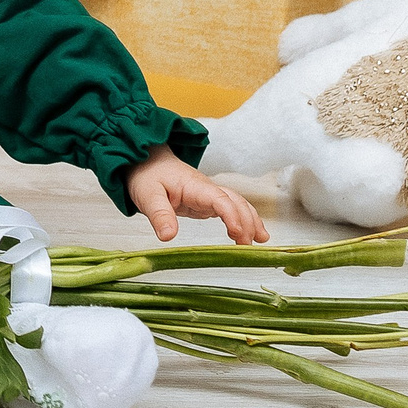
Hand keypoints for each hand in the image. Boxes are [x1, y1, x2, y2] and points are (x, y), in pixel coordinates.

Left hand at [124, 146, 268, 244]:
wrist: (146, 162)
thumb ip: (159, 215)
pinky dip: (242, 221)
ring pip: (237, 204)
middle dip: (247, 221)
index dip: (231, 215)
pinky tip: (247, 235)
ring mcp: (209, 195)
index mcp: (195, 186)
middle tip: (249, 245)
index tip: (238, 233)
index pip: (219, 199)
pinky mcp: (207, 202)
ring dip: (251, 220)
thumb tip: (168, 237)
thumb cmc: (147, 176)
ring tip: (262, 241)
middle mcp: (207, 189)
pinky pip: (230, 209)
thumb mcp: (147, 197)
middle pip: (235, 201)